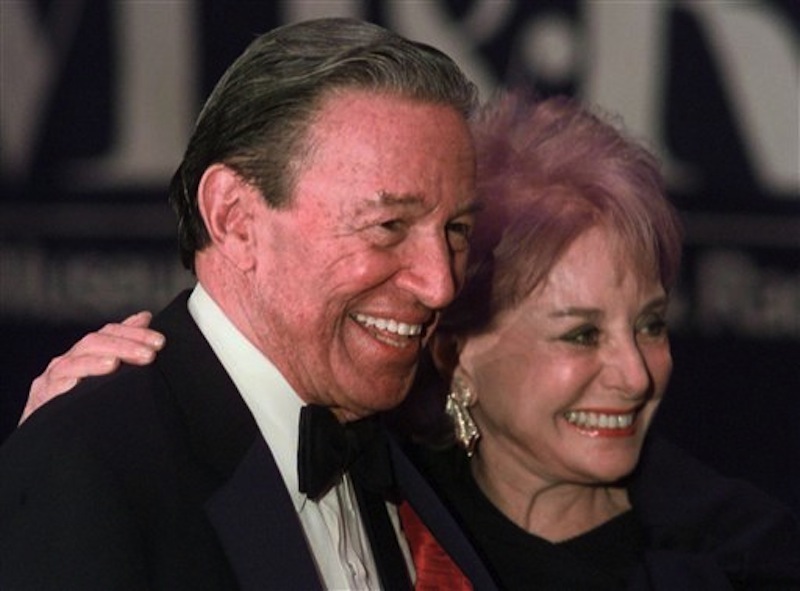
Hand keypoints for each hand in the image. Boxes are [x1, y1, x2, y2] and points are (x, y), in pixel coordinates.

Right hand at [20, 311, 165, 423]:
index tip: (159, 342)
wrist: (50, 435)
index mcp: (88, 351)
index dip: (135, 333)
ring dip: (94, 362)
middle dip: (123, 346)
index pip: (111, 333)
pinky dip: (64, 384)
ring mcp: (54, 377)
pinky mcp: (43, 398)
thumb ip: (125, 343)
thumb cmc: (85, 399)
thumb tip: (144, 317)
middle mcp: (71, 359)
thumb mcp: (109, 371)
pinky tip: (77, 384)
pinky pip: (52, 388)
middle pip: (94, 343)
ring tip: (114, 364)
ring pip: (73, 362)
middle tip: (149, 355)